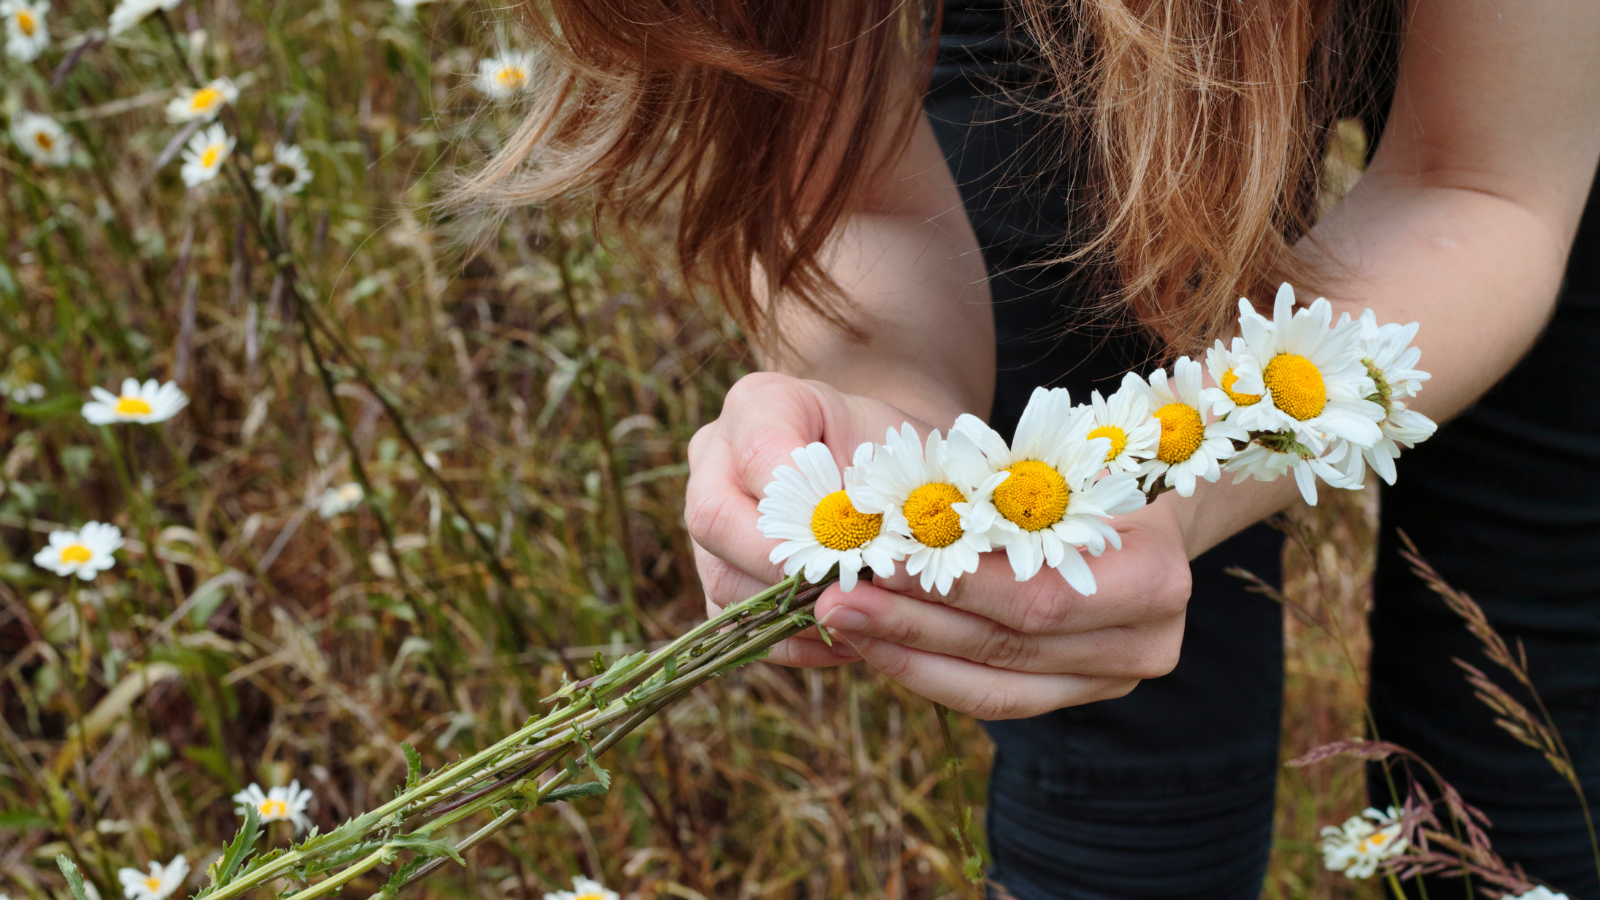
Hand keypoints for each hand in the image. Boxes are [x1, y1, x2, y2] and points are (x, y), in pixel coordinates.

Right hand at [685, 371, 932, 666]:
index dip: (803, 502)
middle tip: (849, 588)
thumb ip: (875, 489)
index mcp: (756, 406)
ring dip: (792, 609)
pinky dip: (793, 639)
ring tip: (858, 620)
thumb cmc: (888, 452)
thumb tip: (862, 555)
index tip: (856, 531)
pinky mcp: (718, 575)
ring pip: (722, 578)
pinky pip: (737, 624)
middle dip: (785, 564)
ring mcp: (706, 522)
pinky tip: (846, 640)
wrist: (877, 469)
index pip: (759, 451)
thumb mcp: (894, 450)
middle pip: (714, 518)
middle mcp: (713, 459)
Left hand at [815, 497, 1192, 718]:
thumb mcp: (1057, 470)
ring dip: (908, 655)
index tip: (877, 561)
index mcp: (1154, 579)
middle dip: (913, 625)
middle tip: (836, 601)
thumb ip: (1000, 499)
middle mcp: (1144, 644)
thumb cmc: (1089, 474)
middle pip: (1010, 646)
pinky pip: (992, 696)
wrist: (1144, 515)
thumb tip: (902, 518)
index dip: (952, 587)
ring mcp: (1112, 680)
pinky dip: (929, 672)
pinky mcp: (1074, 695)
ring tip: (842, 625)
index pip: (1037, 596)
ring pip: (994, 687)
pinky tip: (877, 645)